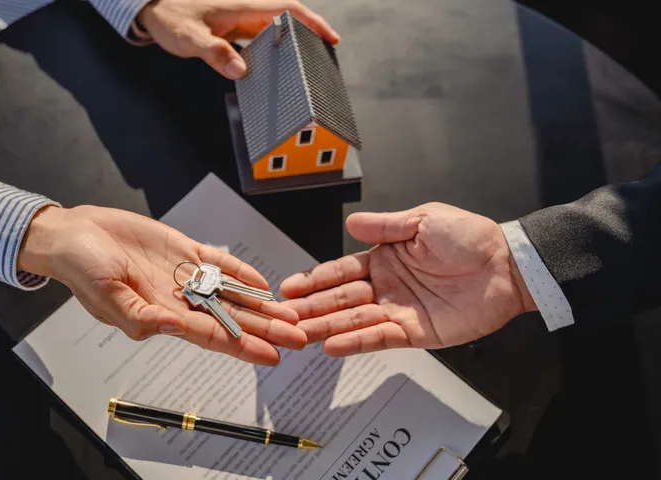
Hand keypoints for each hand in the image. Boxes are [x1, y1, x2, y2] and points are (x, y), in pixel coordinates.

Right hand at [18, 205, 303, 365]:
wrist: (75, 233)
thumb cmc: (82, 269)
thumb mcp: (107, 297)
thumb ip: (141, 316)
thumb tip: (174, 327)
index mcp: (163, 316)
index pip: (213, 336)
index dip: (244, 346)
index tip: (273, 356)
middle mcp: (180, 299)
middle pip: (232, 318)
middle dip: (265, 329)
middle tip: (298, 337)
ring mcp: (183, 275)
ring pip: (231, 293)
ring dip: (260, 304)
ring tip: (289, 314)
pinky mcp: (182, 250)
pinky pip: (217, 263)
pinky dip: (239, 271)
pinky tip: (260, 281)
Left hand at [138, 0, 339, 79]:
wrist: (153, 9)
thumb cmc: (170, 18)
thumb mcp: (190, 38)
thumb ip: (215, 53)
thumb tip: (241, 71)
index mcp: (243, 8)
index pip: (288, 9)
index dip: (313, 22)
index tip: (330, 38)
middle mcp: (246, 11)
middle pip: (289, 18)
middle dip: (312, 33)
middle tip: (327, 54)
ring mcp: (241, 20)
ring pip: (277, 28)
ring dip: (295, 41)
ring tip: (308, 62)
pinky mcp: (234, 29)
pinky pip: (262, 36)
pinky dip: (275, 48)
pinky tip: (275, 65)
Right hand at [280, 203, 536, 356]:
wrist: (508, 266)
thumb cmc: (471, 237)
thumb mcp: (423, 220)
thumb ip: (385, 227)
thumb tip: (351, 224)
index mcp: (385, 257)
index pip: (341, 271)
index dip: (315, 279)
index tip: (289, 287)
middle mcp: (387, 285)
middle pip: (341, 299)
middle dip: (312, 307)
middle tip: (284, 316)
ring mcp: (399, 310)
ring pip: (354, 320)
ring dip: (326, 327)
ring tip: (299, 334)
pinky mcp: (415, 332)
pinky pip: (379, 337)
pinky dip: (355, 342)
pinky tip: (332, 346)